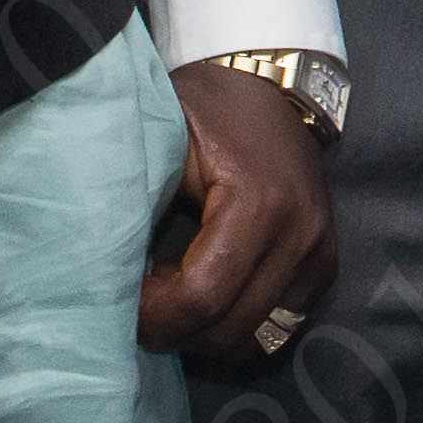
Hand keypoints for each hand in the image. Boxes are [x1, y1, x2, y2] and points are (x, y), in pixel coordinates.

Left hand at [140, 55, 337, 364]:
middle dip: (175, 331)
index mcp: (259, 203)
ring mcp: (320, 253)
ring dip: (206, 335)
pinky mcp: (325, 264)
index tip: (121, 299)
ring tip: (174, 300)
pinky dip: (237, 324)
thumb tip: (98, 269)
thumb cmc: (205, 108)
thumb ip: (134, 203)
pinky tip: (208, 295)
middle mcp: (301, 235)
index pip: (202, 296)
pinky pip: (279, 325)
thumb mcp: (162, 141)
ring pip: (256, 339)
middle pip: (229, 330)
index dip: (154, 315)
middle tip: (140, 306)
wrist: (270, 82)